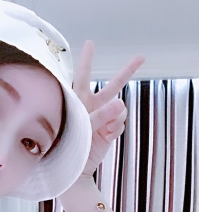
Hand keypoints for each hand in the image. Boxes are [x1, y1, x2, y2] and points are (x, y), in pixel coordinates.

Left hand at [73, 41, 143, 175]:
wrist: (74, 168)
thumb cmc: (68, 145)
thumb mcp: (83, 127)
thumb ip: (101, 115)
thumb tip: (121, 104)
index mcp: (78, 101)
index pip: (83, 76)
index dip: (87, 59)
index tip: (91, 43)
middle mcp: (92, 106)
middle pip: (113, 86)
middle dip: (127, 72)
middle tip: (141, 58)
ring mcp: (102, 117)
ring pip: (120, 108)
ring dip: (115, 118)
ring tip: (104, 130)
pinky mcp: (110, 129)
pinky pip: (121, 122)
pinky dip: (116, 129)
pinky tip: (106, 137)